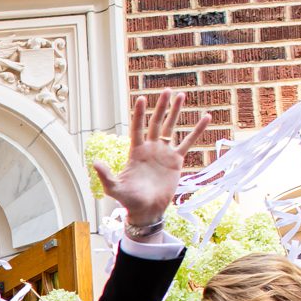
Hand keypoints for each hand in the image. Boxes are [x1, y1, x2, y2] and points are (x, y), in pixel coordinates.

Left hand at [93, 91, 211, 228]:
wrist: (147, 210)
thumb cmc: (129, 200)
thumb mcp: (115, 188)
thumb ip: (106, 176)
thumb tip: (95, 162)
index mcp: (136, 152)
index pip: (137, 128)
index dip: (140, 114)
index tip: (142, 98)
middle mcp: (150, 149)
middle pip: (156, 123)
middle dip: (161, 107)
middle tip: (167, 90)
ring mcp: (164, 153)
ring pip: (171, 128)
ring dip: (176, 112)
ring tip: (181, 95)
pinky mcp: (176, 161)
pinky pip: (188, 142)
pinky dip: (197, 130)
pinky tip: (206, 117)